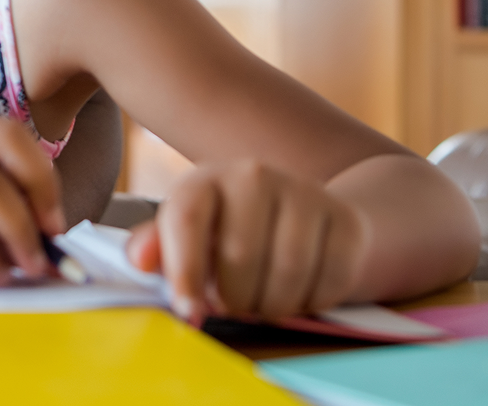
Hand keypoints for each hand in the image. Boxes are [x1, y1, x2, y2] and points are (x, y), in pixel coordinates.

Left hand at [128, 159, 366, 323]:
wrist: (296, 211)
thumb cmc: (226, 232)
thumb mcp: (186, 236)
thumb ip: (158, 248)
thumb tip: (141, 261)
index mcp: (205, 180)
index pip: (187, 220)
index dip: (185, 271)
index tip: (189, 311)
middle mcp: (254, 175)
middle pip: (241, 256)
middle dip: (233, 298)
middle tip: (231, 303)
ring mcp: (304, 192)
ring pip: (288, 272)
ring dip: (272, 306)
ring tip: (260, 300)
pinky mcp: (346, 218)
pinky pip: (331, 279)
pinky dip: (312, 302)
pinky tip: (297, 292)